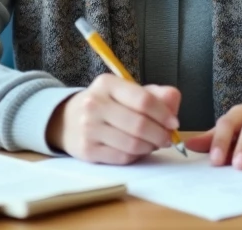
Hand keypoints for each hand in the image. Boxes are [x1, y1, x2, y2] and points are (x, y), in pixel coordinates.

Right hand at [47, 74, 180, 164]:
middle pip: (139, 124)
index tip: (174, 123)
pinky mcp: (87, 150)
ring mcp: (88, 128)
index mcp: (107, 84)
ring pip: (132, 144)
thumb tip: (174, 99)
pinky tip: (138, 150)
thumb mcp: (127, 92)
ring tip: (154, 143)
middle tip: (168, 138)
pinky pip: (122, 157)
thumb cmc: (106, 104)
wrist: (68, 120)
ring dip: (150, 146)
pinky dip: (136, 156)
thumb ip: (155, 94)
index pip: (143, 100)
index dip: (164, 114)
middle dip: (160, 134)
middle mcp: (94, 104)